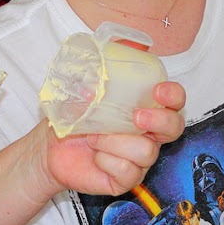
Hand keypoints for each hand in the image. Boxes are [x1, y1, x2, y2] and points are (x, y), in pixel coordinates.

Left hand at [43, 80, 186, 195]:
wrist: (49, 147)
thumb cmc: (73, 116)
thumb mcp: (85, 85)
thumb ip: (107, 66)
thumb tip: (127, 45)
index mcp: (145, 107)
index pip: (175, 101)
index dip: (174, 96)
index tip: (158, 91)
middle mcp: (148, 133)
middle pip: (174, 128)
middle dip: (159, 121)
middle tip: (135, 117)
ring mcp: (140, 158)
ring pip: (146, 152)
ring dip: (116, 142)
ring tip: (94, 137)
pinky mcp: (127, 179)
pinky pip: (128, 172)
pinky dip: (107, 161)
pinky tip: (95, 155)